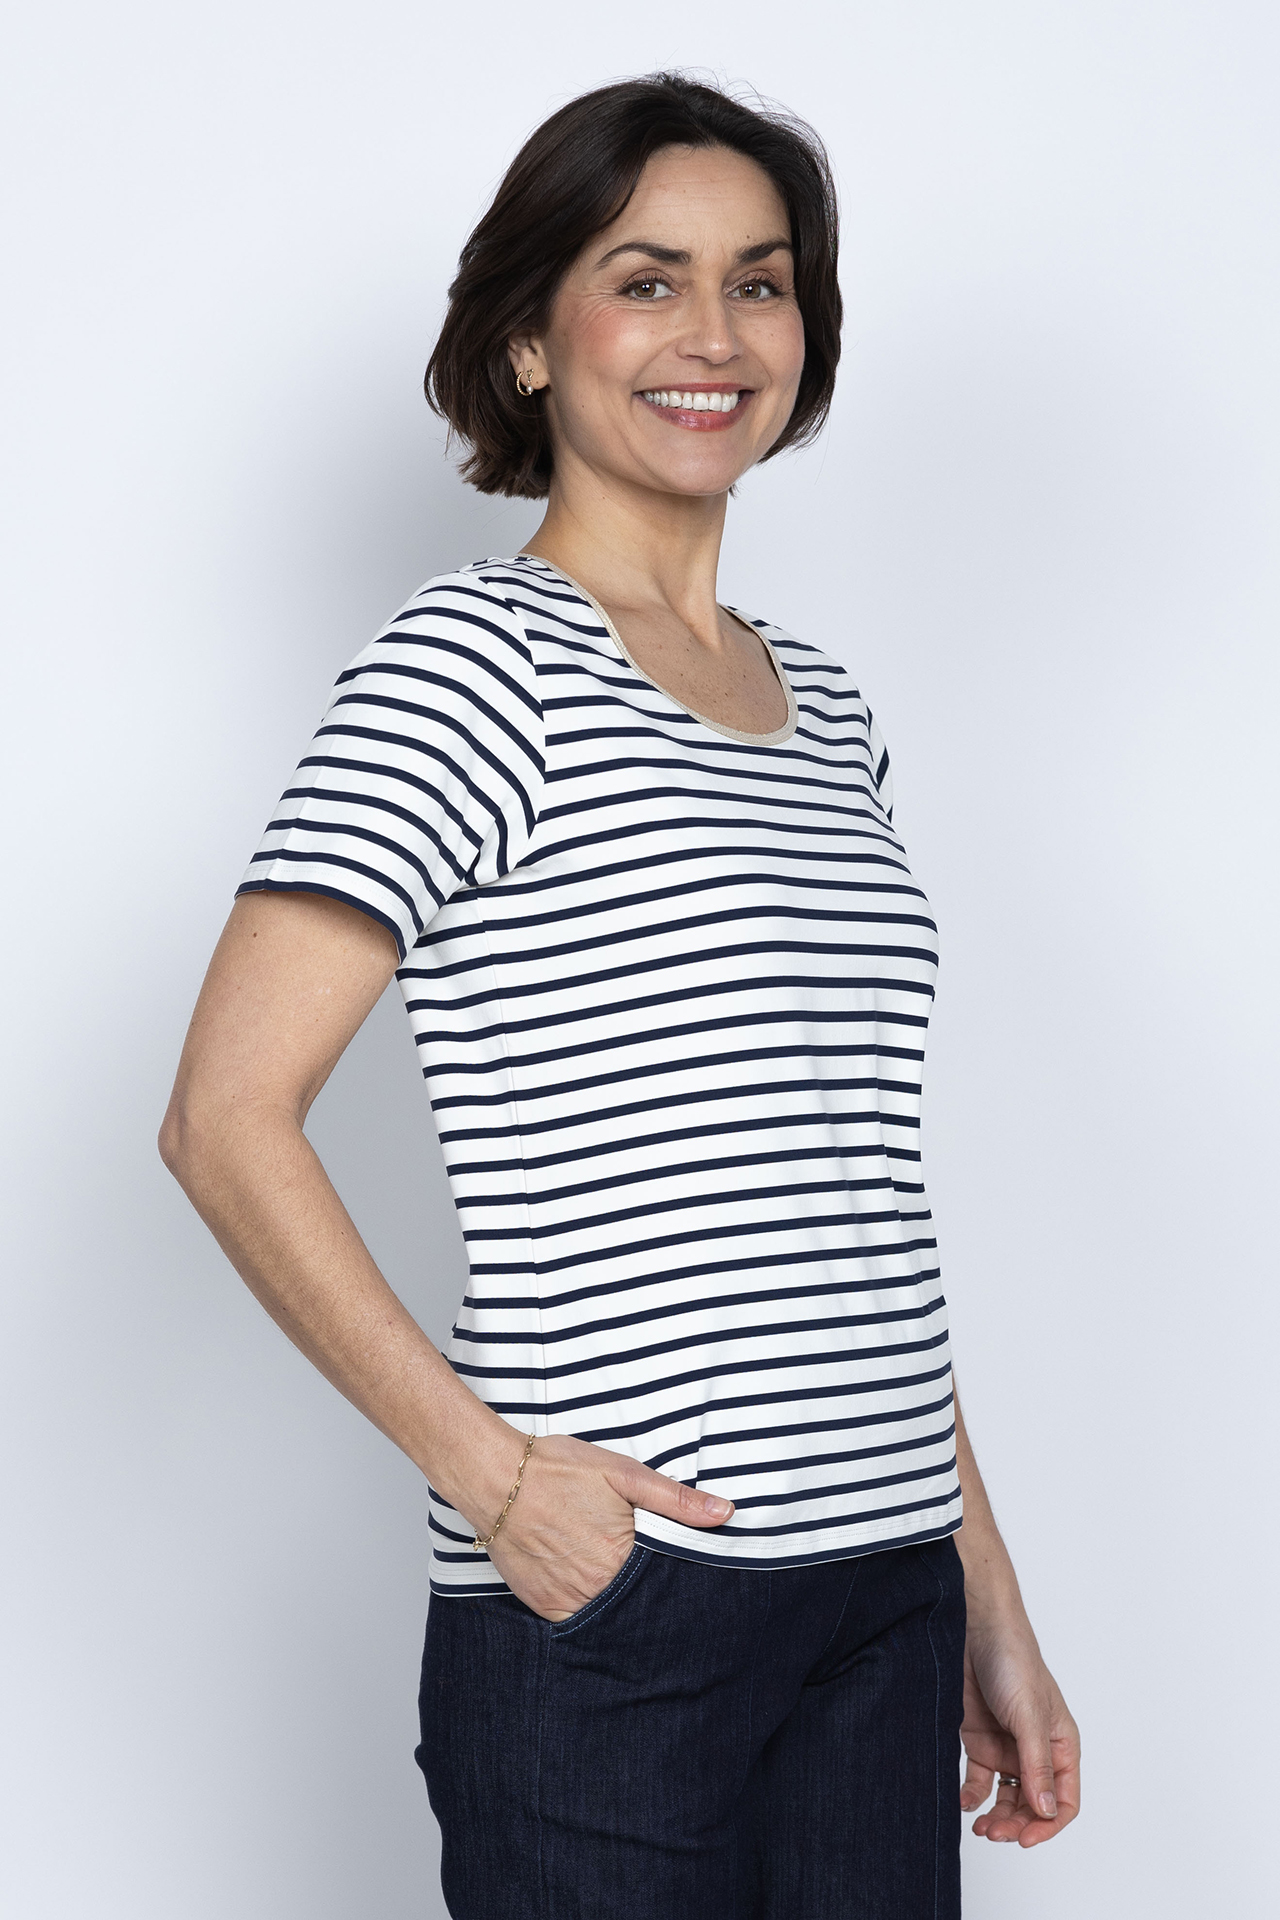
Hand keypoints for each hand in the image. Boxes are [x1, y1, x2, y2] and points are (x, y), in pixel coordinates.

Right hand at [470, 1431, 733, 1620]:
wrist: (496, 1478)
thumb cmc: (559, 1470)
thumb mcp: (623, 1473)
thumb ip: (675, 1499)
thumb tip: (726, 1512)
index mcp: (622, 1557)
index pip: (665, 1587)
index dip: (677, 1585)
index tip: (691, 1589)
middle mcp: (597, 1588)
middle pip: (637, 1606)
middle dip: (651, 1602)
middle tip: (655, 1591)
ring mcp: (567, 1600)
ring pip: (608, 1618)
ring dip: (620, 1609)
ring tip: (627, 1594)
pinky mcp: (543, 1606)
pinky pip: (576, 1623)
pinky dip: (590, 1613)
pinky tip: (596, 1595)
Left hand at [958, 1613, 1079, 1845]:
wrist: (973, 1628)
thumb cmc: (1013, 1661)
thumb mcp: (1028, 1715)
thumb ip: (1036, 1764)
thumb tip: (1047, 1811)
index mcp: (1060, 1744)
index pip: (1064, 1799)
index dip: (1048, 1825)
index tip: (1025, 1839)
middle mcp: (1035, 1750)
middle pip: (1033, 1804)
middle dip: (1017, 1824)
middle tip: (995, 1833)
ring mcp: (1006, 1746)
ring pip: (1006, 1797)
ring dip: (996, 1816)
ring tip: (980, 1827)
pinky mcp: (979, 1740)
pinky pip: (979, 1779)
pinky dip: (972, 1796)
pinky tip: (964, 1802)